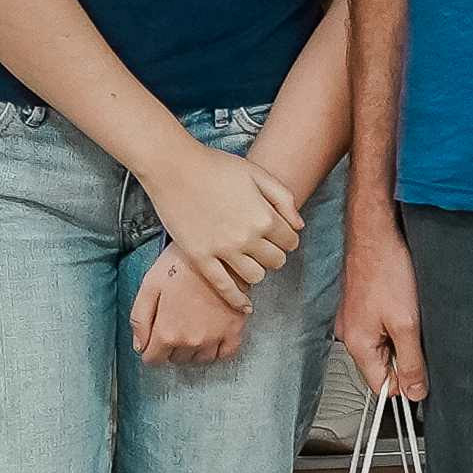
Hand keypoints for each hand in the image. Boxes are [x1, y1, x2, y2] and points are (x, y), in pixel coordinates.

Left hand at [130, 245, 247, 365]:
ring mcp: (215, 338)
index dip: (151, 349)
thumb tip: (140, 346)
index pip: (153, 359)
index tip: (154, 338)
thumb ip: (140, 319)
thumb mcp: (150, 285)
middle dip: (172, 346)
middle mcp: (191, 341)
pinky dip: (217, 349)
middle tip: (175, 322)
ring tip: (192, 326)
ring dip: (193, 348)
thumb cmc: (180, 264)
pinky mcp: (235, 330)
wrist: (216, 251)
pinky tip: (212, 335)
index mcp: (167, 332)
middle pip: (177, 359)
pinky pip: (225, 354)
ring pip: (200, 359)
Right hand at [150, 137, 299, 298]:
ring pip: (255, 277)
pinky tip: (245, 306)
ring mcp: (223, 250)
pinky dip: (237, 300)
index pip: (290, 241)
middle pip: (276, 261)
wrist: (173, 167)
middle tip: (262, 246)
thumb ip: (283, 198)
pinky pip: (224, 287)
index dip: (286, 238)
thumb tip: (299, 226)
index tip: (277, 234)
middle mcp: (248, 237)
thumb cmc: (216, 166)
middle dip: (273, 254)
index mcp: (265, 216)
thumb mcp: (257, 173)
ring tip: (250, 261)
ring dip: (257, 271)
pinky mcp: (200, 258)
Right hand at [335, 220, 426, 402]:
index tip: (422, 370)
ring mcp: (354, 320)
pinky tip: (403, 303)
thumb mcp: (407, 324)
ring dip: (402, 336)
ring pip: (385, 345)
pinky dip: (396, 321)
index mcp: (357, 345)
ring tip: (408, 312)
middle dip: (405, 355)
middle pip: (383, 366)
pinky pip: (382, 327)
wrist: (376, 233)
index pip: (382, 387)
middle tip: (417, 331)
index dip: (405, 382)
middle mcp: (350, 335)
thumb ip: (411, 362)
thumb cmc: (385, 270)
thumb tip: (415, 392)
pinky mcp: (362, 306)